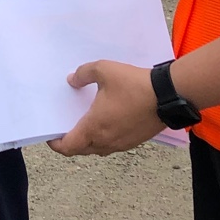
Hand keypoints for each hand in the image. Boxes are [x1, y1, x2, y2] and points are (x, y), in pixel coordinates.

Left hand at [47, 60, 162, 156]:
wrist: (169, 95)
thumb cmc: (134, 85)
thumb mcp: (104, 70)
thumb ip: (84, 74)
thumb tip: (72, 80)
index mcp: (94, 128)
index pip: (68, 146)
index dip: (55, 143)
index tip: (50, 135)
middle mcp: (106, 141)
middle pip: (81, 150)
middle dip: (71, 142)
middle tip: (65, 127)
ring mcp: (122, 144)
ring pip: (98, 149)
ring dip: (88, 141)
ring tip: (84, 124)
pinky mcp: (135, 141)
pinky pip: (112, 145)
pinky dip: (104, 138)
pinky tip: (106, 122)